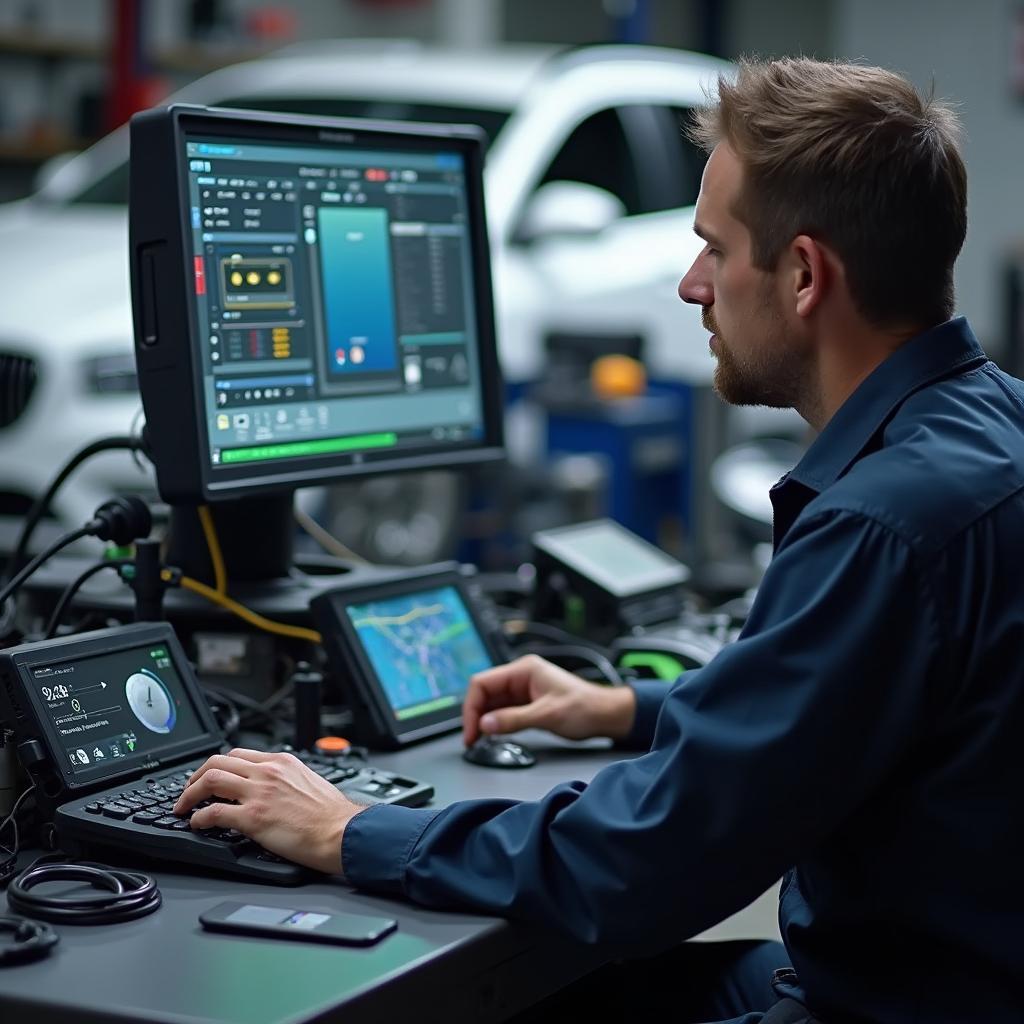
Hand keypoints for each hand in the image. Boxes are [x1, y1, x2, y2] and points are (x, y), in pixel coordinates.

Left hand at [172, 749, 365, 873]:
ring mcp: (259, 793)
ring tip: (183, 807)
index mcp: (281, 762)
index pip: (238, 754)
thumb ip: (286, 778)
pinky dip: (198, 818)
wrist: (341, 832)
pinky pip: (213, 812)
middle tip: (188, 790)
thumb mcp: (308, 780)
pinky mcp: (253, 818)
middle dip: (195, 776)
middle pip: (217, 762)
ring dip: (190, 794)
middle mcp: (267, 772)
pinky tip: (197, 824)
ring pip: (210, 781)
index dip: (217, 765)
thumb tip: (271, 786)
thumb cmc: (332, 814)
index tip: (209, 776)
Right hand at [462, 654, 635, 745]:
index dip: (472, 706)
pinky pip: (503, 711)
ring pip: (492, 703)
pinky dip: (495, 723)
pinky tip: (493, 735)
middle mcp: (521, 677)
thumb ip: (514, 719)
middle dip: (475, 715)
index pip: (483, 683)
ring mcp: (523, 690)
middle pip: (484, 693)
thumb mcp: (547, 715)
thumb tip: (485, 725)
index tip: (471, 729)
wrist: (606, 715)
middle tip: (472, 739)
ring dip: (484, 721)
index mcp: (524, 670)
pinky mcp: (527, 703)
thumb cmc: (585, 707)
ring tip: (479, 740)